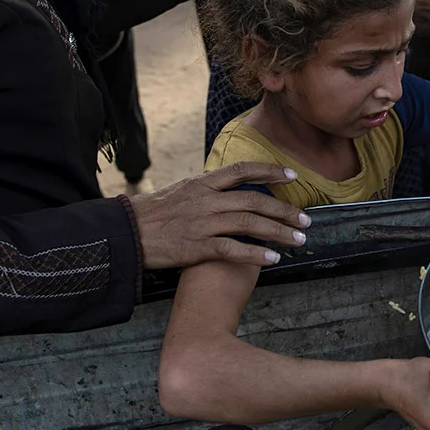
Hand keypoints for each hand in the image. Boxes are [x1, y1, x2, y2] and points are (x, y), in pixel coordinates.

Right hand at [129, 162, 310, 268]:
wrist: (124, 234)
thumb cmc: (151, 214)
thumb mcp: (179, 191)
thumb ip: (206, 190)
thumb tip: (228, 188)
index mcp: (202, 183)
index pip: (243, 171)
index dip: (270, 171)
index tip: (291, 176)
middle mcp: (206, 200)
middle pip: (254, 200)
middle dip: (284, 209)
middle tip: (305, 219)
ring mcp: (203, 224)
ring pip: (250, 224)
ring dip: (278, 232)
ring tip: (298, 239)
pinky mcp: (197, 248)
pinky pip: (234, 250)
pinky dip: (256, 254)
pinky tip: (273, 258)